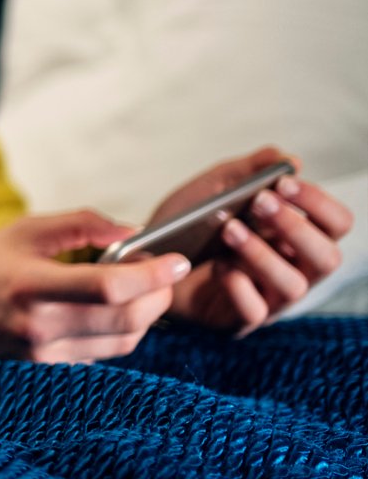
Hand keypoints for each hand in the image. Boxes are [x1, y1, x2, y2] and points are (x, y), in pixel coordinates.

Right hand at [0, 212, 188, 362]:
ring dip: (145, 314)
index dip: (154, 273)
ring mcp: (46, 355)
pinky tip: (110, 311)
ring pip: (125, 341)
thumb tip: (133, 231)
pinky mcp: (50, 371)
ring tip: (139, 289)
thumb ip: (80, 224)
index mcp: (31, 285)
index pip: (110, 286)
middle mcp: (41, 327)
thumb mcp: (21, 231)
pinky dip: (121, 332)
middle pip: (129, 319)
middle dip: (160, 295)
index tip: (177, 260)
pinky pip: (106, 355)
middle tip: (165, 272)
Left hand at [162, 147, 355, 333]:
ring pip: (294, 285)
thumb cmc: (190, 225)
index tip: (283, 183)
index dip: (318, 203)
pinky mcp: (242, 319)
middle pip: (327, 257)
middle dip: (295, 227)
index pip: (335, 223)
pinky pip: (255, 310)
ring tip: (229, 230)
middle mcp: (294, 268)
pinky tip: (219, 266)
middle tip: (258, 203)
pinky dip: (239, 285)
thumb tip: (288, 159)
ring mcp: (271, 297)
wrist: (144, 259)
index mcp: (296, 236)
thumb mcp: (214, 188)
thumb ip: (249, 171)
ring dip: (262, 253)